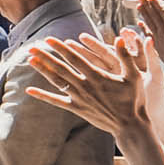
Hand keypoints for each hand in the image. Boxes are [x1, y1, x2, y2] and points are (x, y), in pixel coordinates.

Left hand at [26, 30, 154, 137]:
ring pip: (57, 81)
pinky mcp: (76, 109)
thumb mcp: (134, 76)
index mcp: (97, 76)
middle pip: (61, 68)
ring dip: (43, 70)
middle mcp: (85, 86)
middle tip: (32, 46)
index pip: (74, 58)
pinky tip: (29, 90)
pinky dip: (43, 96)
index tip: (49, 39)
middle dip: (46, 56)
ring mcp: (79, 98)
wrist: (129, 126)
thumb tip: (120, 38)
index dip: (60, 48)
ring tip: (30, 60)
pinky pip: (57, 101)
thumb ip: (125, 57)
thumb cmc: (134, 100)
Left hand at [135, 0, 163, 64]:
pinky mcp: (156, 45)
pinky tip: (139, 23)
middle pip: (154, 14)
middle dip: (147, 5)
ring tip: (138, 6)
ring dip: (144, 13)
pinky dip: (143, 27)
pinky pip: (147, 33)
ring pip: (149, 22)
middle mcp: (163, 29)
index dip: (157, 3)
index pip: (163, 10)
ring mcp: (158, 37)